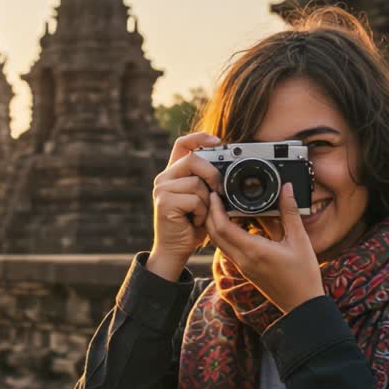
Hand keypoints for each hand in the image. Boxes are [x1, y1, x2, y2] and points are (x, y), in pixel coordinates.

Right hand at [146, 132, 221, 280]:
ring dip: (207, 202)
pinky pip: (195, 199)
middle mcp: (164, 178)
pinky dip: (202, 213)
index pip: (182, 144)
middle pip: (193, 159)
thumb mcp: (201, 199)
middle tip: (220, 192)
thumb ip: (206, 182)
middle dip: (213, 174)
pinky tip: (196, 222)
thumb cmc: (191, 226)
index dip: (199, 137)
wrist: (174, 251)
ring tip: (201, 215)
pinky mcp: (165, 202)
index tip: (218, 140)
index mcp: (172, 173)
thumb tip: (226, 169)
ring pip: (197, 183)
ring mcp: (162, 190)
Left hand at [204, 183, 325, 313]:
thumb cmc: (304, 275)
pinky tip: (234, 223)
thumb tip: (286, 188)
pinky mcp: (245, 270)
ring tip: (221, 206)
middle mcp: (242, 259)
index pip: (222, 227)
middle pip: (214, 234)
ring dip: (214, 225)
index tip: (215, 194)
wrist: (302, 305)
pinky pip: (227, 249)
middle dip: (209, 214)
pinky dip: (224, 235)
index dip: (214, 209)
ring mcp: (242, 266)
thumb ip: (290, 212)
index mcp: (253, 251)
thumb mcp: (300, 240)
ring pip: (218, 243)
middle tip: (214, 196)